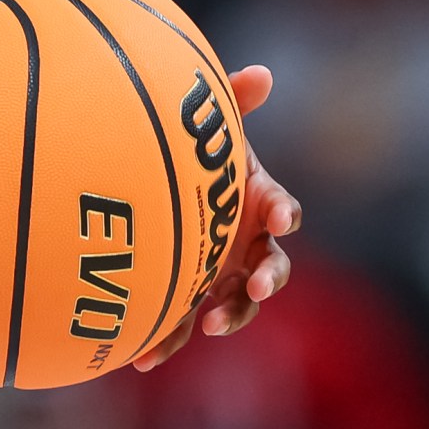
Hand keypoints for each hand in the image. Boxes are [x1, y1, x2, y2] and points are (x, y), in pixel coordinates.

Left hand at [133, 64, 301, 370]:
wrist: (142, 184)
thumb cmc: (183, 149)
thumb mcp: (205, 124)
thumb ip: (229, 100)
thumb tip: (262, 72)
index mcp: (254, 201)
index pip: (283, 209)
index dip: (286, 212)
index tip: (280, 216)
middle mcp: (244, 242)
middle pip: (270, 268)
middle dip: (267, 278)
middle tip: (256, 286)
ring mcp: (218, 273)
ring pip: (235, 303)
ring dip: (230, 314)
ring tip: (211, 325)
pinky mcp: (185, 295)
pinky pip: (181, 322)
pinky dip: (168, 339)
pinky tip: (143, 357)